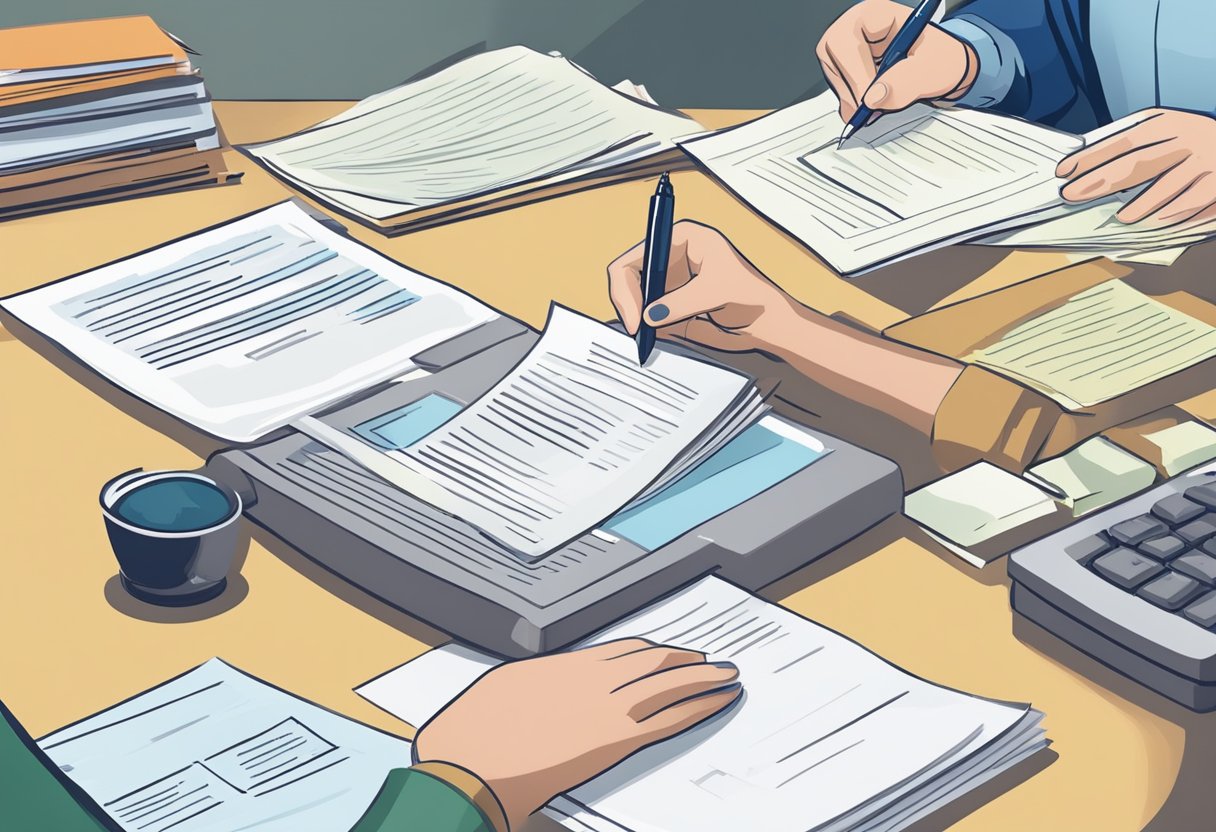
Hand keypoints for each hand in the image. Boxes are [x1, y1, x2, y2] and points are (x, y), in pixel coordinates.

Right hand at [414, 639, 740, 827]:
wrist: (466, 765)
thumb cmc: (471, 735)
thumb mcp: (503, 691)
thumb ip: (536, 686)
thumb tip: (548, 686)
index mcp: (563, 666)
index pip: (624, 650)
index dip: (654, 650)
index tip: (671, 651)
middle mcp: (590, 679)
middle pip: (652, 662)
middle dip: (686, 660)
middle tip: (711, 661)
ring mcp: (604, 707)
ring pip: (668, 684)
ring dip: (702, 678)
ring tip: (726, 676)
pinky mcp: (613, 740)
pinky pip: (668, 719)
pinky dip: (699, 707)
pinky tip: (718, 703)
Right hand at [607, 220, 803, 353]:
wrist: (767, 322)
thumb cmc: (752, 296)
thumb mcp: (716, 293)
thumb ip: (681, 303)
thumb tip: (648, 316)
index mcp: (682, 238)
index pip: (637, 256)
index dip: (628, 286)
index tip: (636, 317)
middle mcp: (670, 256)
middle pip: (629, 276)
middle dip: (629, 303)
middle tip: (637, 332)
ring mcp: (668, 280)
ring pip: (634, 296)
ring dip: (635, 316)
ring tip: (645, 338)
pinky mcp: (669, 302)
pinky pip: (645, 313)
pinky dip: (643, 327)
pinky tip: (650, 338)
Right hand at [816, 0, 978, 122]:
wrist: (939, 69)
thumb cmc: (939, 59)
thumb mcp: (933, 69)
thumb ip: (908, 81)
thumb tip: (874, 98)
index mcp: (877, 14)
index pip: (848, 39)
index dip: (856, 71)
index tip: (869, 98)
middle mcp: (856, 26)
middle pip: (832, 55)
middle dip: (852, 86)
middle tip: (870, 107)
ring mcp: (846, 46)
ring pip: (833, 73)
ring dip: (852, 96)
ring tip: (879, 104)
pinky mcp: (844, 67)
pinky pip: (837, 87)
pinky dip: (852, 104)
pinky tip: (871, 106)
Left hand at [1057, 109, 1215, 224]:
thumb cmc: (1197, 143)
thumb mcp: (1170, 130)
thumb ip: (1138, 143)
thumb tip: (1091, 164)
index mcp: (1170, 123)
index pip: (1124, 140)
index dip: (1092, 156)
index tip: (1065, 170)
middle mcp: (1188, 138)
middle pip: (1138, 162)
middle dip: (1101, 180)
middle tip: (1073, 195)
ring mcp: (1206, 160)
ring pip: (1166, 186)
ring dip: (1140, 205)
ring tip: (1122, 217)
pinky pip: (1191, 203)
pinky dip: (1172, 214)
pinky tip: (1156, 222)